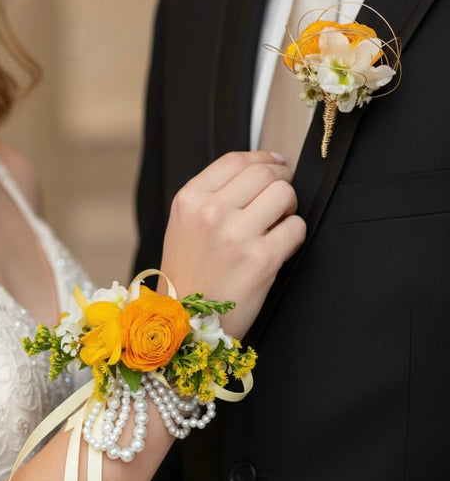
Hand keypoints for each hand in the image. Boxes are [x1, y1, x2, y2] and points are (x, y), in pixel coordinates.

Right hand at [161, 151, 305, 338]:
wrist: (186, 322)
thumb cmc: (189, 274)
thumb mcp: (184, 225)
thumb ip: (214, 196)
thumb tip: (265, 168)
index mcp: (189, 200)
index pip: (236, 160)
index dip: (263, 158)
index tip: (277, 164)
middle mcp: (210, 212)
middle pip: (264, 173)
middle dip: (282, 180)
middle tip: (284, 196)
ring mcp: (236, 235)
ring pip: (284, 194)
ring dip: (290, 206)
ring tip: (280, 222)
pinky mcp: (260, 260)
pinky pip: (296, 228)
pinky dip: (295, 234)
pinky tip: (281, 246)